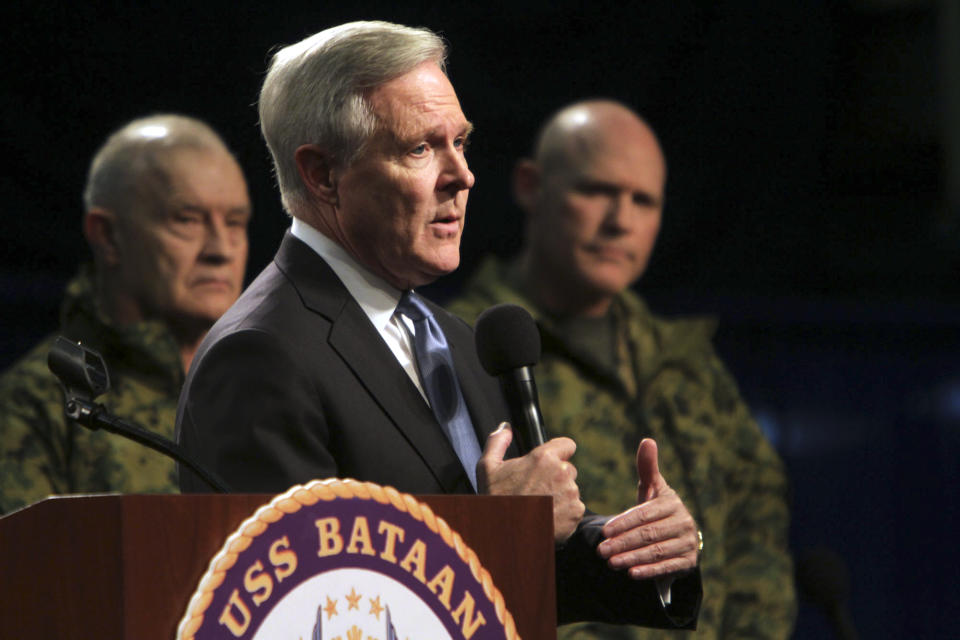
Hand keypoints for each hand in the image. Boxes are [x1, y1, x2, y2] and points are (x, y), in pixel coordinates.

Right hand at [477, 422, 584, 541]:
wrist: (504, 536)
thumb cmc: (495, 501)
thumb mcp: (487, 467)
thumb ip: (497, 442)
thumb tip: (505, 428)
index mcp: (544, 458)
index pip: (568, 445)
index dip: (559, 452)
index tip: (550, 462)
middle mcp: (562, 473)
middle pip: (569, 469)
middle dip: (557, 477)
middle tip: (538, 490)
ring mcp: (571, 494)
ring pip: (571, 490)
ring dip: (561, 496)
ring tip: (540, 506)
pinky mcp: (575, 514)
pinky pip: (574, 509)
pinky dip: (564, 514)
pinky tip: (547, 518)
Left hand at [596, 438, 698, 579]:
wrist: (677, 535)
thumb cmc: (656, 508)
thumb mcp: (651, 488)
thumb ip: (647, 467)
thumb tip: (647, 440)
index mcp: (672, 503)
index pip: (645, 514)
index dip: (624, 522)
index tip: (605, 530)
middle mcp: (684, 522)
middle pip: (648, 534)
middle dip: (623, 543)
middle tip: (601, 550)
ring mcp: (688, 543)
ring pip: (656, 551)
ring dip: (632, 558)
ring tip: (611, 563)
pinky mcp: (689, 562)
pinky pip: (667, 567)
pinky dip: (649, 571)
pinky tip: (631, 573)